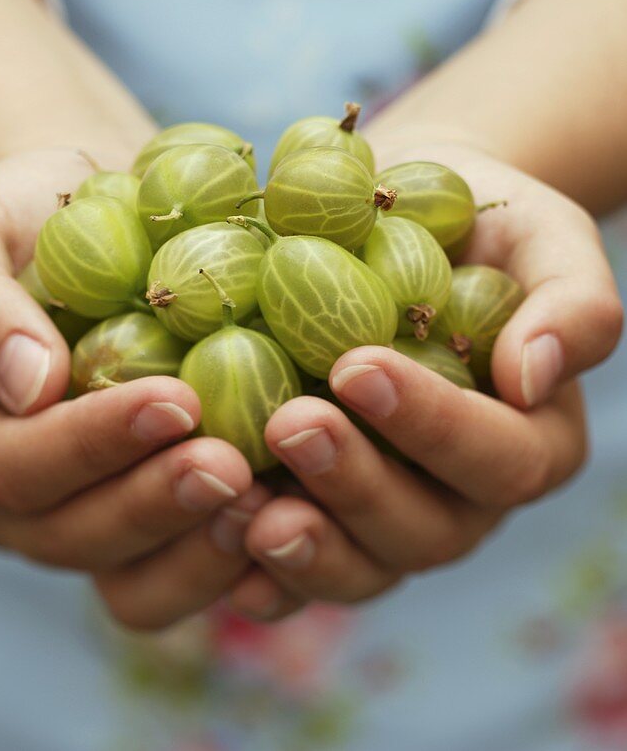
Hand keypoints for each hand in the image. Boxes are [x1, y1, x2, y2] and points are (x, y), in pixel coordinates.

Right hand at [0, 149, 266, 628]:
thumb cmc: (21, 216)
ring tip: (272, 497)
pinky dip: (245, 558)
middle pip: (78, 538)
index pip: (13, 469)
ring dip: (205, 548)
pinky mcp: (156, 524)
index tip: (175, 400)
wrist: (96, 216)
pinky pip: (192, 570)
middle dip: (159, 504)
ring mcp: (87, 523)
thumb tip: (30, 386)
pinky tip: (299, 510)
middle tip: (236, 463)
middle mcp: (17, 507)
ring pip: (137, 580)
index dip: (91, 445)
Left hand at [226, 147, 622, 617]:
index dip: (433, 424)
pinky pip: (300, 569)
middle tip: (290, 424)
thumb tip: (533, 375)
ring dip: (303, 546)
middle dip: (356, 485)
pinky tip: (215, 538)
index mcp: (534, 442)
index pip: (499, 457)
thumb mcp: (546, 236)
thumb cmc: (481, 221)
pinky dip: (260, 571)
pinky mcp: (327, 514)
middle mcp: (465, 497)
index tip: (357, 366)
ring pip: (362, 565)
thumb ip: (573, 304)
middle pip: (425, 530)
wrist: (398, 218)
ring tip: (239, 503)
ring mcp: (393, 514)